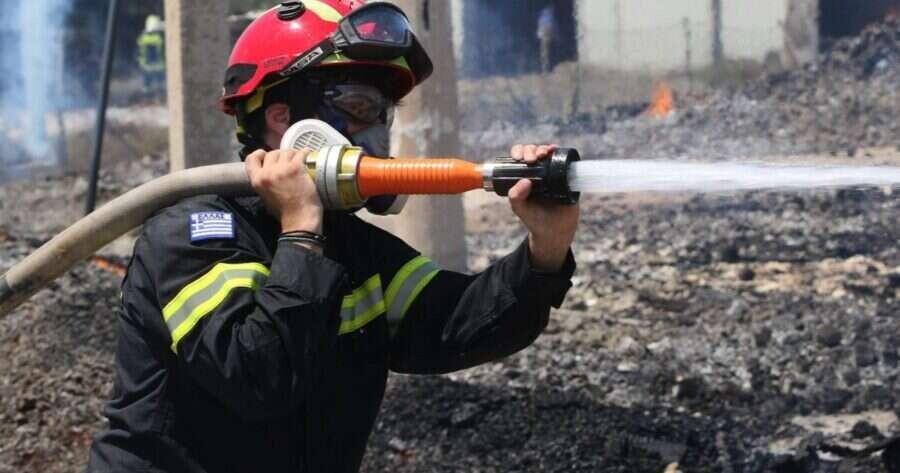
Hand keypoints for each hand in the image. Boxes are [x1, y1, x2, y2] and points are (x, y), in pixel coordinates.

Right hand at [246, 149, 323, 233]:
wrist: (299, 221)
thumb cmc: (284, 214)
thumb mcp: (266, 197)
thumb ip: (264, 183)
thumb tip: (270, 173)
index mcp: (257, 181)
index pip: (251, 159)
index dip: (259, 154)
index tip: (265, 154)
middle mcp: (267, 173)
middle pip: (272, 153)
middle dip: (281, 156)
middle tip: (289, 161)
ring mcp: (282, 169)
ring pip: (287, 152)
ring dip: (294, 155)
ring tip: (299, 161)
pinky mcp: (296, 168)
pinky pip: (300, 154)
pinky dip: (305, 154)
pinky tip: (308, 156)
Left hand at [507, 144, 578, 271]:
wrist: (554, 231)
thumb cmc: (534, 219)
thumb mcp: (519, 208)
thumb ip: (516, 197)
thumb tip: (524, 181)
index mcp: (524, 176)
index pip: (519, 157)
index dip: (518, 152)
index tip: (518, 158)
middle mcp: (538, 172)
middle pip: (533, 151)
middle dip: (530, 150)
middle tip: (530, 159)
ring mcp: (553, 173)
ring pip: (547, 153)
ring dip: (543, 148)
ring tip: (542, 154)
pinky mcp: (566, 176)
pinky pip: (564, 160)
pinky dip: (559, 152)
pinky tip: (555, 150)